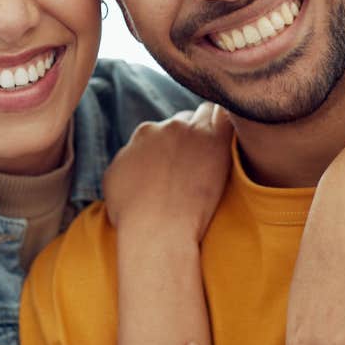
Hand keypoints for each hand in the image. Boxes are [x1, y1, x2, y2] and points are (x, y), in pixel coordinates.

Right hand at [102, 103, 233, 243]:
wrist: (158, 230)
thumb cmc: (133, 215)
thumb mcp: (114, 181)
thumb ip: (126, 159)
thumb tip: (134, 155)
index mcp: (144, 133)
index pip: (163, 129)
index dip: (171, 144)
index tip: (179, 160)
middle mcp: (167, 126)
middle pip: (185, 120)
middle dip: (190, 134)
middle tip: (198, 157)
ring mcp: (192, 132)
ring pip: (206, 114)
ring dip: (209, 126)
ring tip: (215, 148)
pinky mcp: (215, 141)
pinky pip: (227, 118)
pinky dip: (228, 123)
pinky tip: (230, 138)